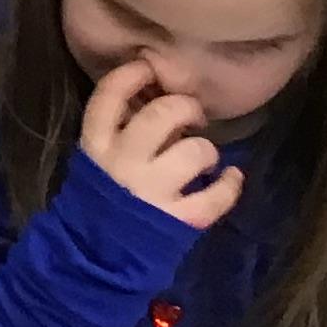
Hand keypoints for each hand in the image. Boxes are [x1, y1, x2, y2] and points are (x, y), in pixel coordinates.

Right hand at [79, 59, 241, 231]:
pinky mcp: (175, 221)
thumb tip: (154, 98)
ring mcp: (151, 192)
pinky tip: (232, 177)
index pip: (109, 97)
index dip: (131, 75)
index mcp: (97, 146)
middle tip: (193, 114)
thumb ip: (118, 132)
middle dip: (184, 107)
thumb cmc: (98, 202)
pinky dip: (229, 185)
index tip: (149, 67)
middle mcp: (124, 164)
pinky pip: (213, 199)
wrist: (94, 259)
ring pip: (192, 152)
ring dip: (206, 149)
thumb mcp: (95, 160)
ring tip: (205, 158)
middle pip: (160, 116)